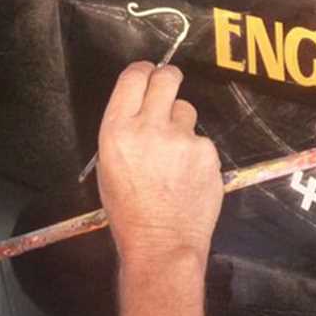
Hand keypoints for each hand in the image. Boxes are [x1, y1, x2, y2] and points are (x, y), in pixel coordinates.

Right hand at [97, 61, 222, 267]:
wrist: (161, 243)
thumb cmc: (128, 211)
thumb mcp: (108, 166)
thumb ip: (123, 131)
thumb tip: (140, 109)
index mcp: (117, 130)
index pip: (133, 77)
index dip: (143, 71)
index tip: (148, 73)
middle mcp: (149, 127)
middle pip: (166, 78)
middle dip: (168, 78)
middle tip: (168, 88)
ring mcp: (182, 139)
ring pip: (187, 110)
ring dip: (181, 124)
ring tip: (174, 156)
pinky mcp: (207, 152)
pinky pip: (202, 140)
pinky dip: (196, 153)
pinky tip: (187, 175)